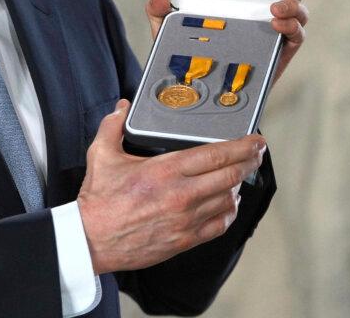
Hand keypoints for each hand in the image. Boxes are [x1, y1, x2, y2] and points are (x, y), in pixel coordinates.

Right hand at [77, 100, 265, 274]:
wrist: (93, 240)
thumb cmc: (99, 200)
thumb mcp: (101, 155)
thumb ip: (112, 126)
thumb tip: (121, 108)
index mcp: (165, 170)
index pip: (216, 154)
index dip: (242, 146)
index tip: (255, 140)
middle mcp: (181, 194)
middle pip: (230, 175)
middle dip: (249, 161)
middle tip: (256, 153)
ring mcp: (187, 219)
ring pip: (229, 199)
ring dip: (238, 185)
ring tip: (239, 175)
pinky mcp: (186, 239)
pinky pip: (220, 224)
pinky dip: (229, 211)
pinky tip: (227, 202)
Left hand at [144, 0, 308, 81]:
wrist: (196, 91)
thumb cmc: (185, 53)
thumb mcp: (168, 28)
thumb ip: (159, 9)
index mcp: (241, 1)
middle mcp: (262, 13)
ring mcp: (274, 33)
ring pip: (299, 13)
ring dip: (293, 8)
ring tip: (276, 11)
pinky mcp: (279, 53)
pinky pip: (296, 37)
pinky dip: (292, 29)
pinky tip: (277, 27)